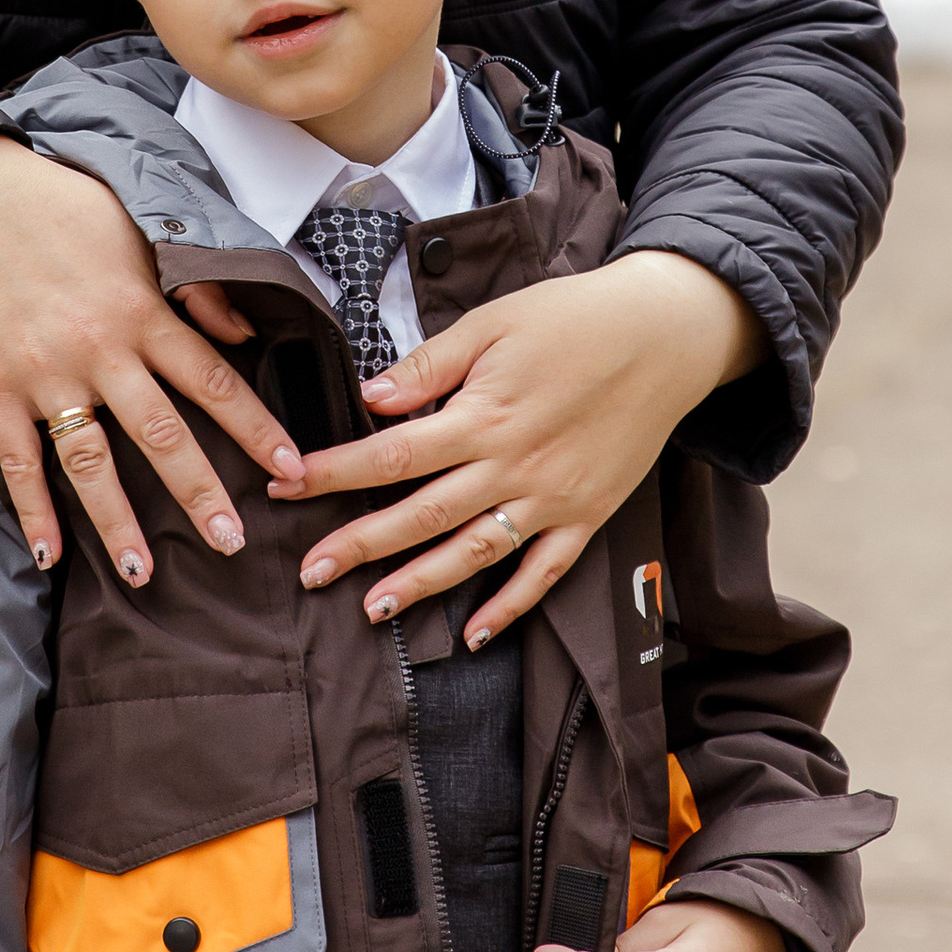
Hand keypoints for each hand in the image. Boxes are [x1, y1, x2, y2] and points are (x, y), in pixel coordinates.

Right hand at [0, 137, 297, 584]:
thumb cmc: (54, 206)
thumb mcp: (134, 228)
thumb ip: (193, 285)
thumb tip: (244, 332)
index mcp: (140, 309)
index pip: (211, 379)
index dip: (254, 426)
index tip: (290, 467)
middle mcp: (98, 348)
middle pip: (161, 434)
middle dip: (200, 492)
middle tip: (233, 543)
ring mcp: (43, 372)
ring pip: (90, 461)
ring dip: (118, 521)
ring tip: (144, 573)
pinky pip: (16, 460)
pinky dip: (32, 510)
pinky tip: (49, 556)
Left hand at [280, 253, 762, 640]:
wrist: (666, 335)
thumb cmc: (574, 318)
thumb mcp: (494, 323)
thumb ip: (430, 365)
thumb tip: (370, 398)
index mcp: (483, 415)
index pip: (391, 455)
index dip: (333, 473)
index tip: (285, 484)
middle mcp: (513, 466)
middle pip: (422, 515)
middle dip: (359, 546)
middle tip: (308, 572)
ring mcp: (552, 498)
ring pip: (474, 554)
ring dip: (420, 585)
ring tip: (370, 610)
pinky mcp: (587, 515)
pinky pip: (544, 573)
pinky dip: (510, 608)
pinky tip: (474, 633)